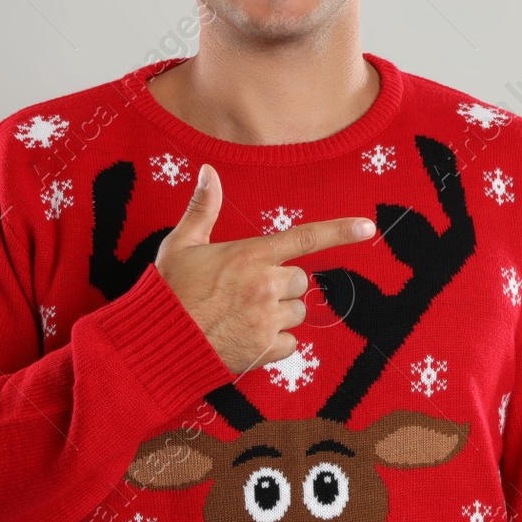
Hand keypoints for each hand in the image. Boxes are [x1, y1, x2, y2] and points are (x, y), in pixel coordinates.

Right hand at [153, 164, 374, 372]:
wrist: (153, 344)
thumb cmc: (167, 291)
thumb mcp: (181, 244)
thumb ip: (203, 208)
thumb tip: (209, 171)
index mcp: (250, 255)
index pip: (305, 238)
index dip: (340, 231)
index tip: (368, 228)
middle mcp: (265, 286)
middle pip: (300, 281)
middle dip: (281, 285)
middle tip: (245, 291)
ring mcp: (267, 320)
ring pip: (297, 312)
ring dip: (279, 314)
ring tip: (243, 316)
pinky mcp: (265, 350)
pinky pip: (291, 343)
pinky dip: (274, 343)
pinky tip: (247, 338)